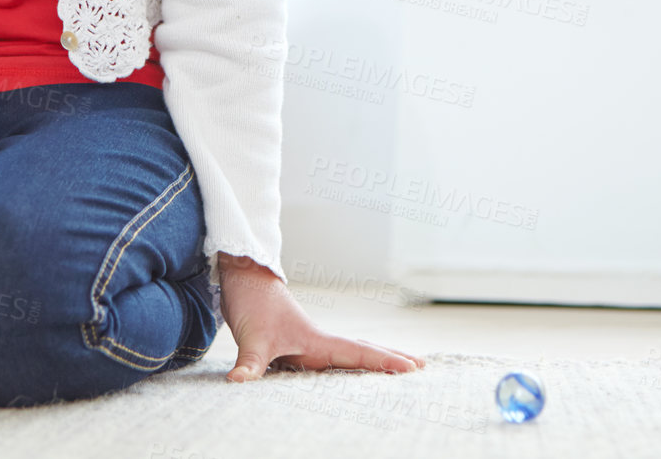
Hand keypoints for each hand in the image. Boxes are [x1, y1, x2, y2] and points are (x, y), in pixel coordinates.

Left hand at [216, 253, 425, 381]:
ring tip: (400, 364)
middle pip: (364, 349)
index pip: (357, 352)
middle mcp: (318, 340)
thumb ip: (248, 363)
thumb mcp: (250, 338)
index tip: (411, 367)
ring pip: (352, 349)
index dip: (384, 361)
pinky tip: (351, 367)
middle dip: (392, 357)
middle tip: (422, 366)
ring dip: (375, 356)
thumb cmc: (252, 304)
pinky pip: (335, 354)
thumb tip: (238, 381)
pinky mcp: (299, 341)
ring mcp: (311, 340)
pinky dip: (352, 359)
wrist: (244, 278)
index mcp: (315, 340)